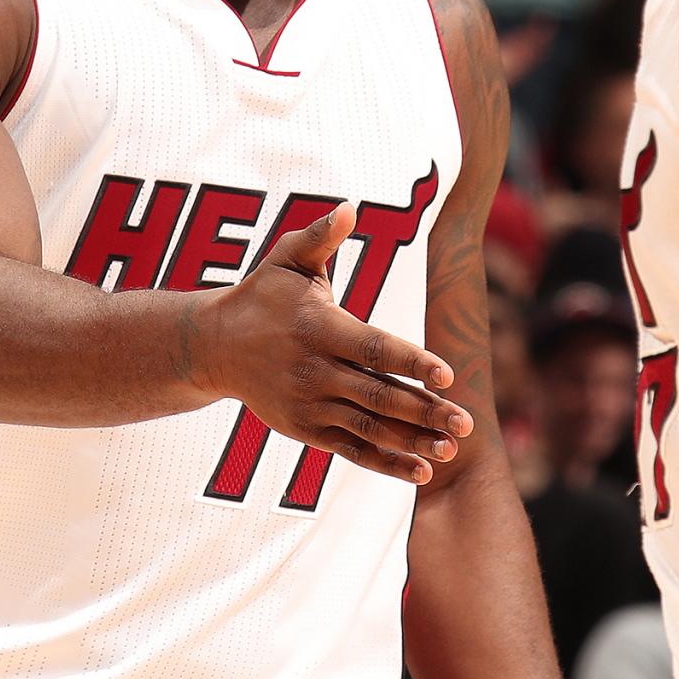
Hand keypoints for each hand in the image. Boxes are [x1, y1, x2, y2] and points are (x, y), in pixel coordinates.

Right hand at [185, 203, 470, 483]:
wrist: (212, 346)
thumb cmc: (262, 295)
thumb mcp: (286, 258)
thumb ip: (320, 236)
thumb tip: (349, 207)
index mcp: (319, 328)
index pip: (374, 348)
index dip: (412, 363)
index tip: (447, 375)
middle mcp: (315, 371)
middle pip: (378, 395)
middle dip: (425, 410)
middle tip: (466, 423)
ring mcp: (309, 404)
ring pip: (369, 429)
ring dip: (411, 442)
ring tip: (449, 449)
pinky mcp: (304, 429)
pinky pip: (351, 450)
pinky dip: (386, 463)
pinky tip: (421, 471)